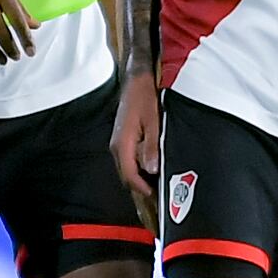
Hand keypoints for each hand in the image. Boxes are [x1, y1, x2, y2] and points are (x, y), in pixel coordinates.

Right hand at [111, 72, 163, 213]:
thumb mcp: (154, 122)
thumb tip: (152, 170)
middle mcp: (117, 146)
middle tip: (160, 196)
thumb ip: (152, 147)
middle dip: (141, 187)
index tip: (156, 197)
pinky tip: (153, 168)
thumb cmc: (145, 98)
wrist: (136, 80)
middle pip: (126, 175)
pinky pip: (129, 159)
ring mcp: (119, 142)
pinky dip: (139, 167)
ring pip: (128, 168)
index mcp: (122, 144)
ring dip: (140, 177)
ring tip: (158, 185)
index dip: (142, 188)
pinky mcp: (123, 139)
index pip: (129, 175)